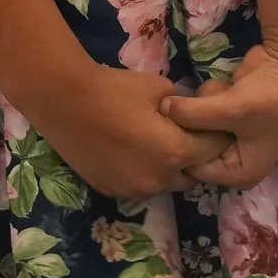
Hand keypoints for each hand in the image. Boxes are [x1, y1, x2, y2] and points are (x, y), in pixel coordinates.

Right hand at [36, 63, 234, 204]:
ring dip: (165, 169)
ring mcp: (133, 189)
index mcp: (176, 152)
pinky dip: (139, 173)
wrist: (63, 100)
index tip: (207, 124)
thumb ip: (185, 106)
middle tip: (178, 135)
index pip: (214, 150)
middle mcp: (159, 179)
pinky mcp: (111, 190)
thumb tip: (191, 112)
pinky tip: (125, 152)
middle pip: (192, 174)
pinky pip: (137, 186)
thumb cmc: (114, 89)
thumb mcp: (160, 87)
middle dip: (191, 157)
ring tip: (149, 145)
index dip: (214, 135)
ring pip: (164, 184)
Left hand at [163, 43, 277, 194]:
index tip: (175, 126)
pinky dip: (210, 96)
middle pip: (192, 147)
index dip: (183, 147)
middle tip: (204, 106)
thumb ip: (192, 114)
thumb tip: (161, 108)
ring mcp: (229, 135)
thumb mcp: (232, 110)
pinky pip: (202, 109)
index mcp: (239, 174)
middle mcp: (233, 160)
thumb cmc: (271, 99)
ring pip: (195, 125)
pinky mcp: (225, 113)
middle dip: (195, 124)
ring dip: (204, 106)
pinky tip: (226, 86)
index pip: (194, 169)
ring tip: (223, 94)